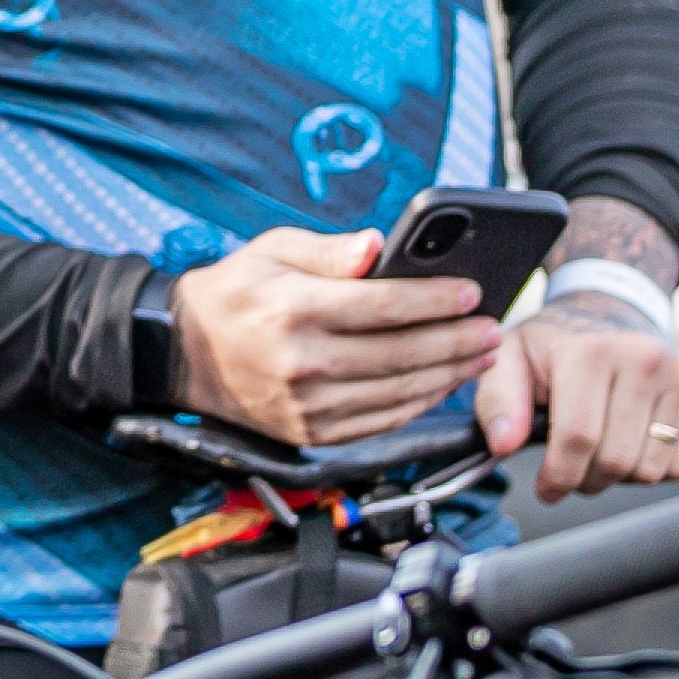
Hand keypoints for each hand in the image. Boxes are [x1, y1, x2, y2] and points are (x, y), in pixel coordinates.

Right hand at [171, 227, 495, 445]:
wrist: (186, 355)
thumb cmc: (235, 292)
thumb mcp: (270, 250)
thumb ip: (329, 250)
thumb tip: (379, 246)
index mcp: (291, 309)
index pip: (382, 306)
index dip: (434, 300)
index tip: (471, 293)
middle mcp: (300, 362)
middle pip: (400, 352)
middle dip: (455, 340)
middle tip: (492, 327)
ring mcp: (307, 405)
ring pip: (398, 391)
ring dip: (448, 374)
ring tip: (480, 354)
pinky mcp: (311, 432)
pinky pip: (381, 421)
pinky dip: (419, 403)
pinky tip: (442, 384)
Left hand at [480, 301, 678, 500]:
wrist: (611, 314)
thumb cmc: (555, 347)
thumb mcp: (510, 360)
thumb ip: (497, 402)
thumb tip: (503, 444)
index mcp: (590, 350)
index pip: (578, 438)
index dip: (558, 476)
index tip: (546, 489)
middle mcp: (643, 359)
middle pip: (615, 461)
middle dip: (585, 479)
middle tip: (571, 467)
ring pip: (649, 471)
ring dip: (618, 476)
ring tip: (601, 447)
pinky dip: (651, 469)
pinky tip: (632, 440)